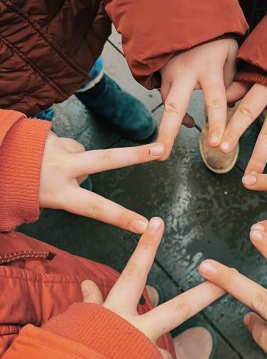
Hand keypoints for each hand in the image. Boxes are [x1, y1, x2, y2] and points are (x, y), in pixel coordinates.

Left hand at [39, 132, 163, 231]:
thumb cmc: (11, 187)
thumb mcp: (36, 201)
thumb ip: (64, 191)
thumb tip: (83, 177)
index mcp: (58, 193)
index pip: (96, 208)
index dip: (122, 217)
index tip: (144, 225)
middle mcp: (61, 168)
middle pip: (107, 159)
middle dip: (136, 154)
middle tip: (160, 149)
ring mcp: (56, 147)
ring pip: (80, 151)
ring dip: (71, 158)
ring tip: (44, 164)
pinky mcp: (49, 134)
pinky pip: (64, 144)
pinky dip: (57, 149)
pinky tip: (37, 153)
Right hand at [82, 218, 223, 358]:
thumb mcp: (75, 326)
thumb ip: (90, 305)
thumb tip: (88, 283)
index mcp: (113, 314)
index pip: (132, 273)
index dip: (146, 247)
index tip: (159, 222)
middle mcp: (135, 332)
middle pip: (178, 310)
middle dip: (204, 294)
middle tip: (225, 279)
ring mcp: (146, 358)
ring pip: (163, 350)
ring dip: (152, 355)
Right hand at [150, 38, 237, 159]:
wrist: (186, 14)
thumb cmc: (216, 37)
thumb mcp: (231, 52)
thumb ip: (232, 80)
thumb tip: (228, 107)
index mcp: (208, 67)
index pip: (214, 100)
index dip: (216, 123)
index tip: (217, 144)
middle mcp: (184, 72)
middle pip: (174, 107)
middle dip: (167, 133)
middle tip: (161, 155)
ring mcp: (169, 73)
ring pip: (168, 105)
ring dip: (168, 128)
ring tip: (163, 150)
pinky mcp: (161, 73)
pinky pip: (166, 98)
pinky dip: (175, 112)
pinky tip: (188, 121)